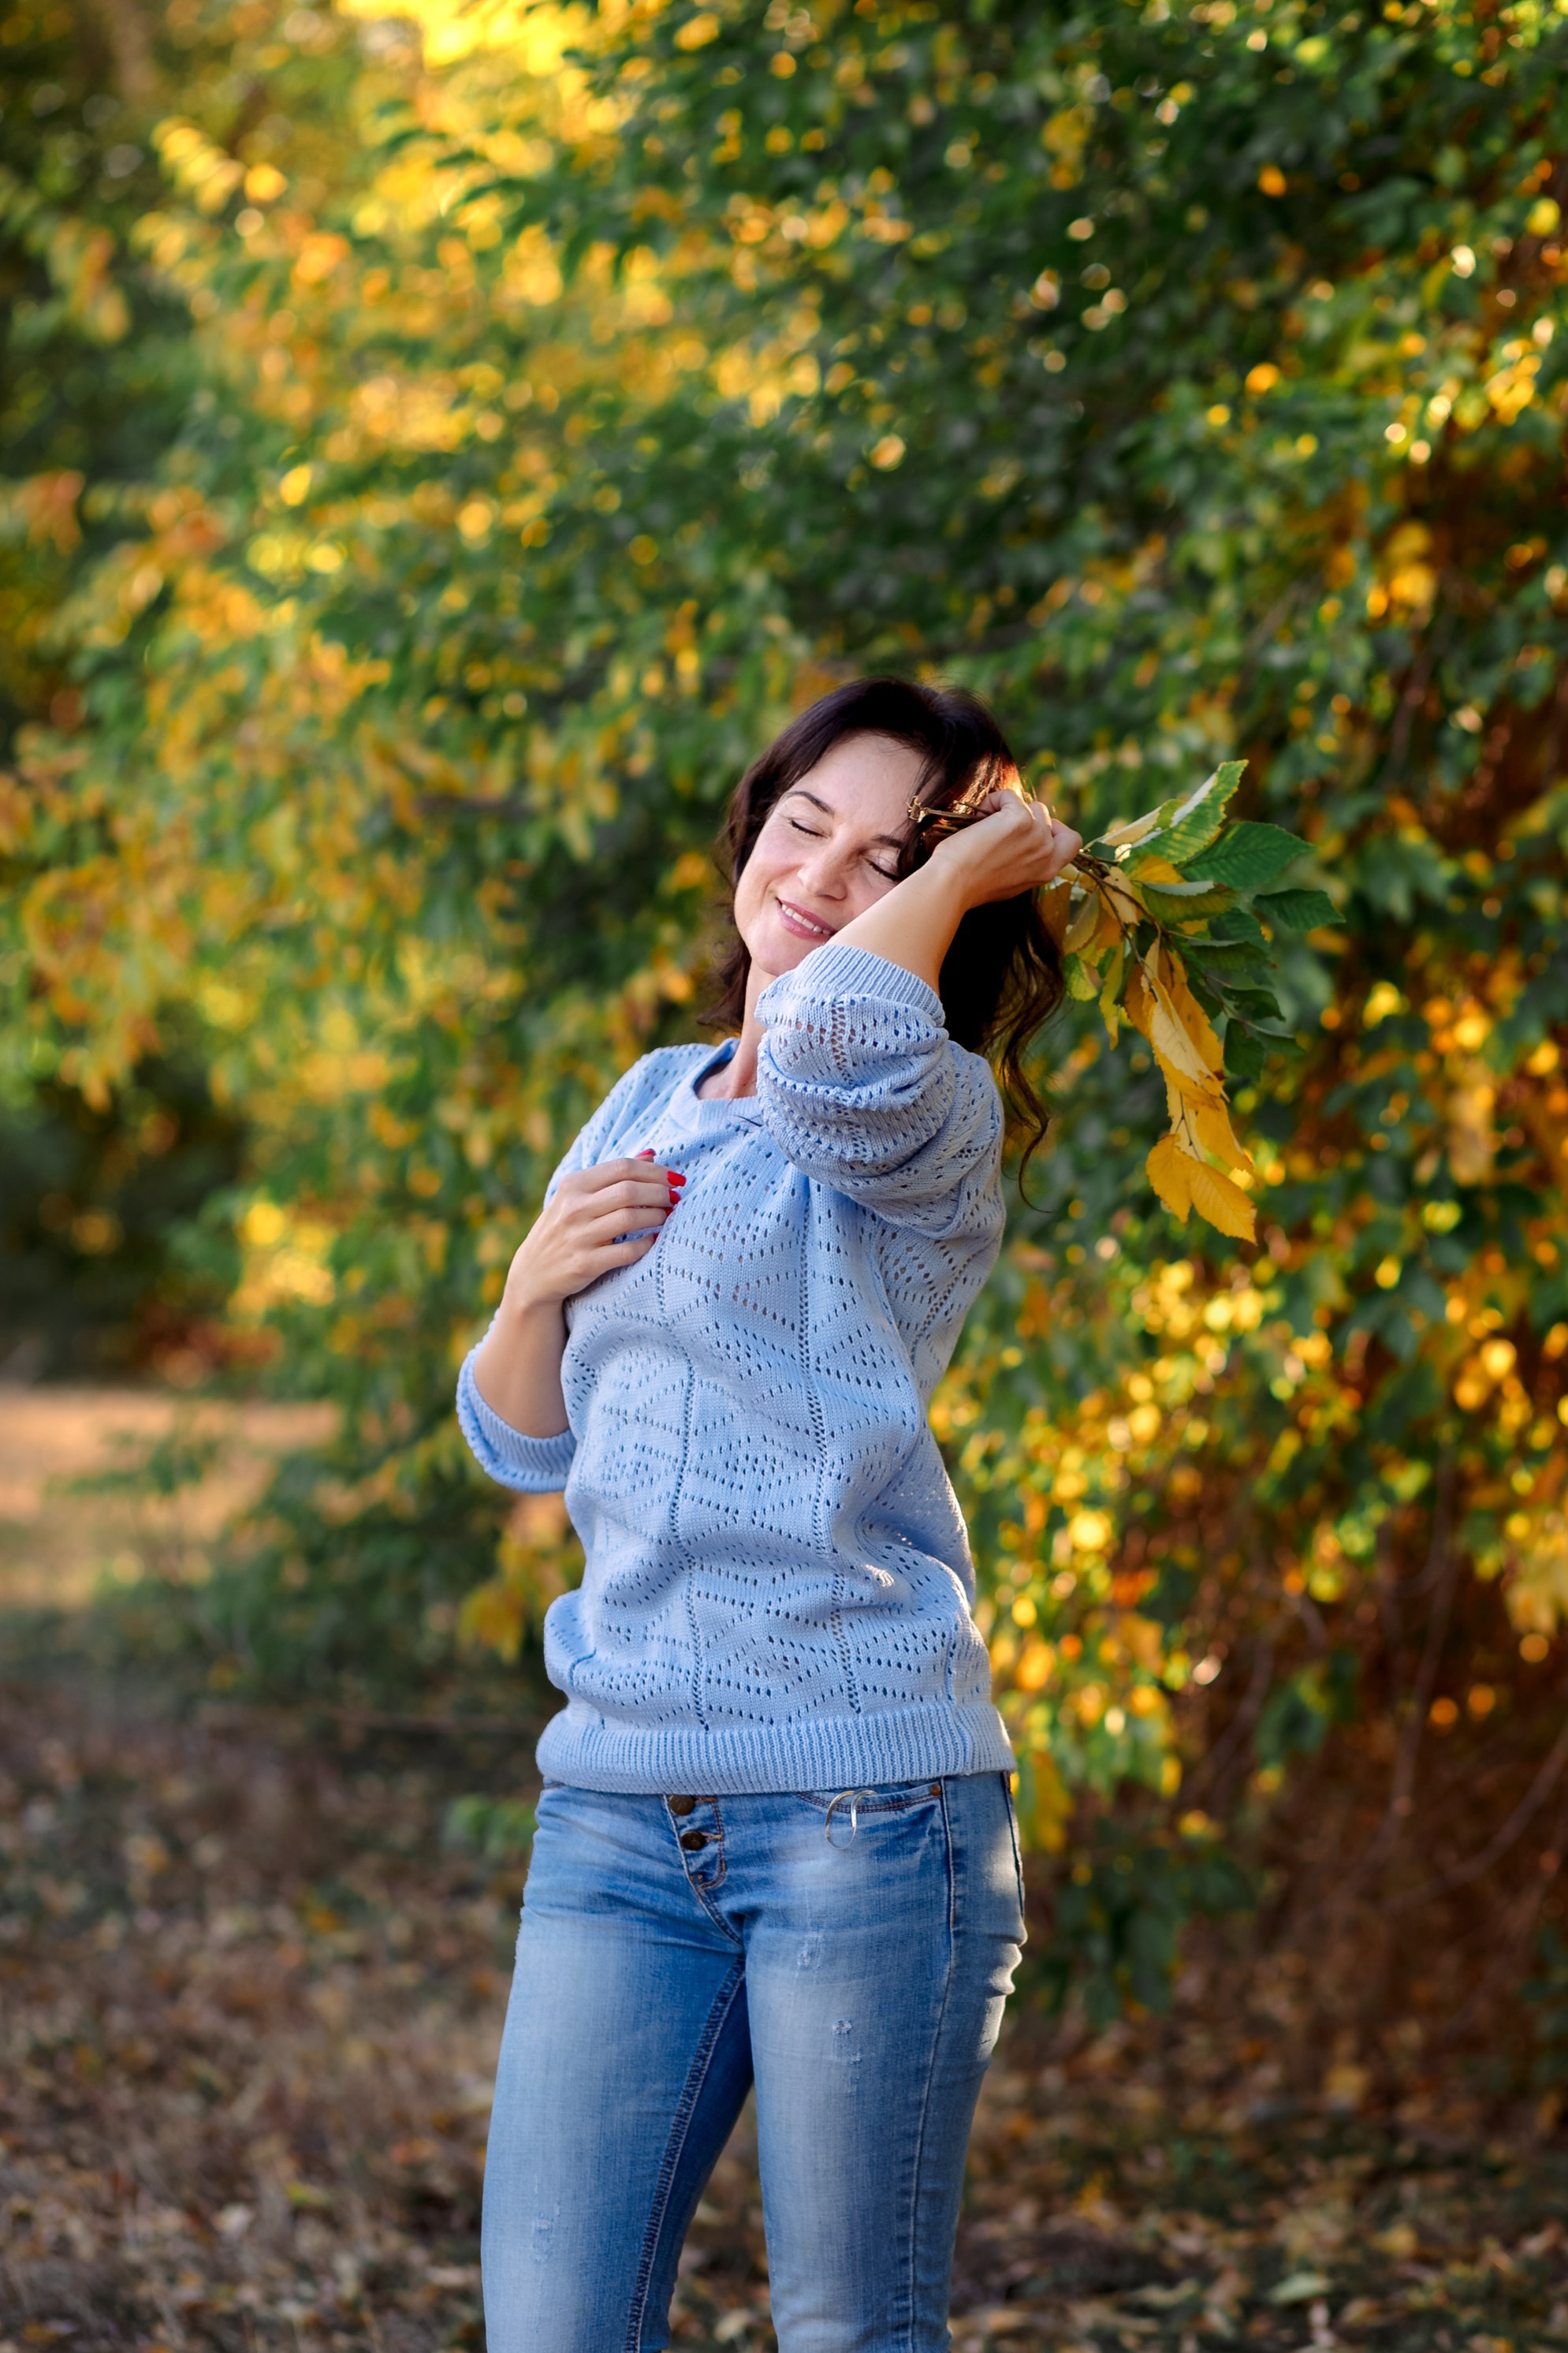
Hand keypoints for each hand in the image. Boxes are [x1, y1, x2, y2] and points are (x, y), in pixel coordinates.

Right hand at [500, 1155, 683, 1315]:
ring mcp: (578, 1236)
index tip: (675, 1179)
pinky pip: (627, 1251)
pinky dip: (646, 1244)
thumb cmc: (564, 1228)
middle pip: (629, 1191)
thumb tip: (651, 1153)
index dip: (655, 1171)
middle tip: (675, 1198)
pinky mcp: (585, 1264)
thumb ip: (613, 1175)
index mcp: (573, 1185)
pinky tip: (654, 1239)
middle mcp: (573, 1208)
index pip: (622, 1167)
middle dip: (660, 1192)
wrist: (534, 1274)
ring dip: (657, 1216)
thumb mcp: (578, 1196)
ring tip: (667, 1216)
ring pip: (630, 1218)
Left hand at [927, 790, 1081, 912]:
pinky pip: (1009, 796)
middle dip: (1025, 816)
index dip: (1056, 830)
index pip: (1072, 843)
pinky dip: (992, 801)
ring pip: (1030, 805)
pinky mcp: (1021, 820)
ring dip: (1007, 809)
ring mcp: (1037, 835)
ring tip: (984, 826)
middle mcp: (1048, 854)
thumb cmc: (972, 885)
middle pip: (1048, 818)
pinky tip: (977, 820)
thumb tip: (1021, 839)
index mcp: (1047, 871)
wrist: (953, 884)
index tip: (1032, 831)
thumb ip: (1026, 862)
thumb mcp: (1010, 879)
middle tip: (1001, 827)